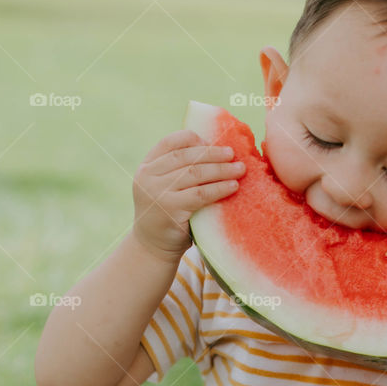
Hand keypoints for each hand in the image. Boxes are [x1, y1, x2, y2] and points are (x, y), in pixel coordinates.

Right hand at [132, 130, 245, 261]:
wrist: (153, 246)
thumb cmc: (168, 213)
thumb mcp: (165, 186)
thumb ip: (179, 169)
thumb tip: (217, 148)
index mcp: (146, 166)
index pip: (170, 142)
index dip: (193, 138)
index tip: (212, 142)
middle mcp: (147, 176)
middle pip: (186, 156)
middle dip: (213, 154)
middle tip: (233, 154)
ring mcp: (156, 192)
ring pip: (195, 173)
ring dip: (221, 169)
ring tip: (240, 169)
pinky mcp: (169, 208)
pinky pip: (200, 193)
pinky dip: (220, 188)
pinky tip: (234, 186)